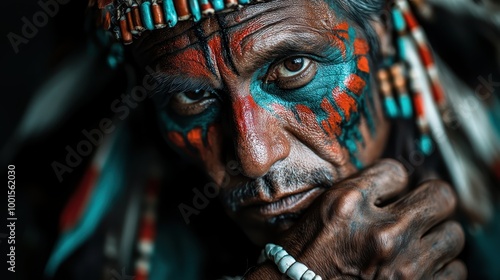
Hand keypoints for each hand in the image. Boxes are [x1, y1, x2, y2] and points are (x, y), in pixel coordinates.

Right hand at [244, 159, 465, 278]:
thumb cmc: (302, 257)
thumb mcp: (320, 211)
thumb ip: (356, 192)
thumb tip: (394, 183)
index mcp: (349, 204)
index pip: (397, 171)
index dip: (395, 181)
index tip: (391, 192)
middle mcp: (381, 232)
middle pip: (440, 197)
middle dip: (432, 200)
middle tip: (421, 208)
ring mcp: (403, 266)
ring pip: (453, 235)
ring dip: (437, 236)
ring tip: (419, 242)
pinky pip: (455, 270)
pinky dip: (441, 266)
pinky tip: (421, 265)